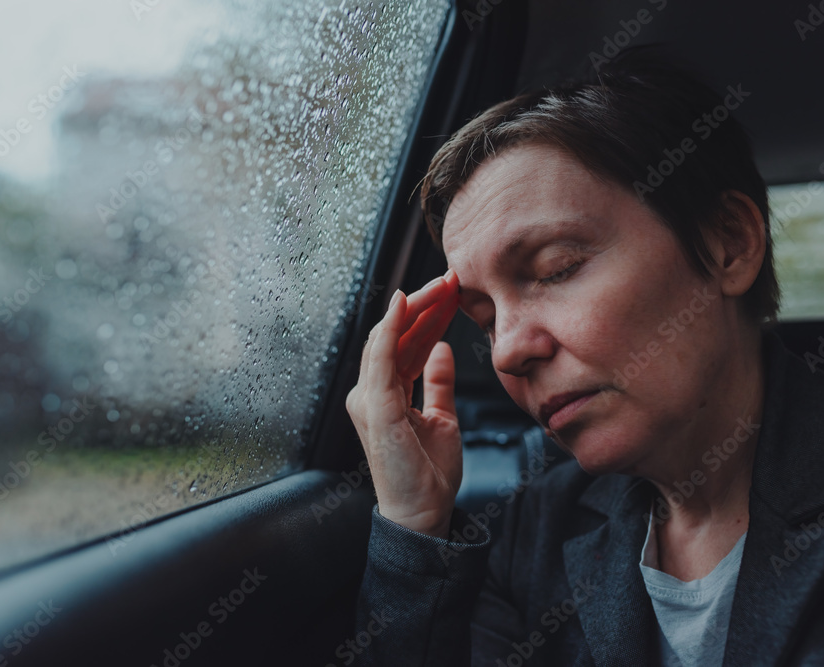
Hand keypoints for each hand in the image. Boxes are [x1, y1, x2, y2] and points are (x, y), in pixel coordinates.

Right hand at [345, 268, 461, 538]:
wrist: (423, 513)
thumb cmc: (428, 473)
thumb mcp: (442, 418)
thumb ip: (438, 383)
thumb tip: (443, 350)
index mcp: (387, 394)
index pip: (406, 344)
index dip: (429, 316)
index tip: (454, 292)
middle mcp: (372, 392)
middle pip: (396, 336)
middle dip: (424, 304)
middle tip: (451, 279)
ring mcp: (369, 398)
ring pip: (389, 338)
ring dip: (414, 307)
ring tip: (440, 284)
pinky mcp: (375, 407)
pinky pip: (380, 358)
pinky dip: (390, 328)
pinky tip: (404, 304)